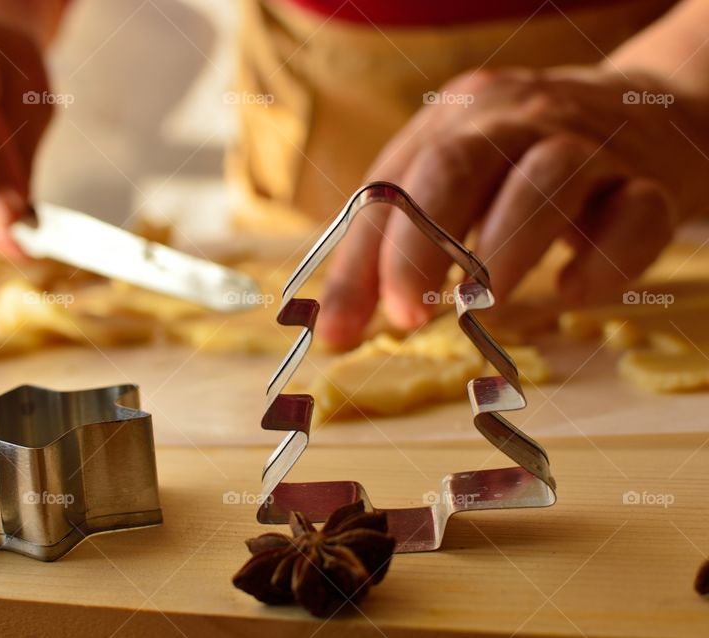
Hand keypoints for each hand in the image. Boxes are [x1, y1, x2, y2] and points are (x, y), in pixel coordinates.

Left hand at [317, 65, 708, 347]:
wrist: (644, 110)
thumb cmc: (520, 163)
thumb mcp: (452, 182)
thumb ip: (390, 246)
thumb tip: (335, 329)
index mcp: (455, 119)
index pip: (392, 186)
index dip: (362, 260)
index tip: (342, 329)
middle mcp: (517, 118)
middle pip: (457, 168)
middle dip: (420, 248)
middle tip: (407, 317)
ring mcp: (588, 143)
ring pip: (546, 179)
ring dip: (505, 250)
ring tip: (482, 308)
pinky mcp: (649, 181)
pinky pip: (634, 216)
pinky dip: (602, 259)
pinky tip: (572, 292)